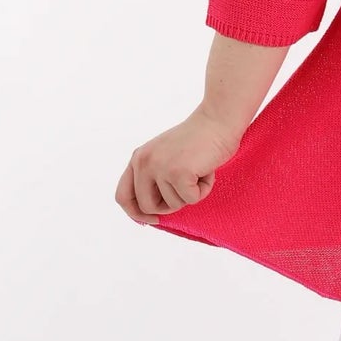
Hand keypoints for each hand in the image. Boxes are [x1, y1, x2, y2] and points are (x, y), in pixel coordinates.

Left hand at [115, 110, 244, 225]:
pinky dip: (203, 190)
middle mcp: (143, 162)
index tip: (152, 219)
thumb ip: (153, 178)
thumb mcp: (164, 156)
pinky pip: (191, 199)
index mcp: (137, 158)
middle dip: (168, 207)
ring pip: (173, 205)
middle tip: (186, 191)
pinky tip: (206, 171)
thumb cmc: (197, 140)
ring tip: (198, 171)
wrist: (217, 121)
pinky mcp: (178, 173)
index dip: (136, 212)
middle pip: (147, 206)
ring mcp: (160, 167)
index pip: (123, 196)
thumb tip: (148, 214)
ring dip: (191, 193)